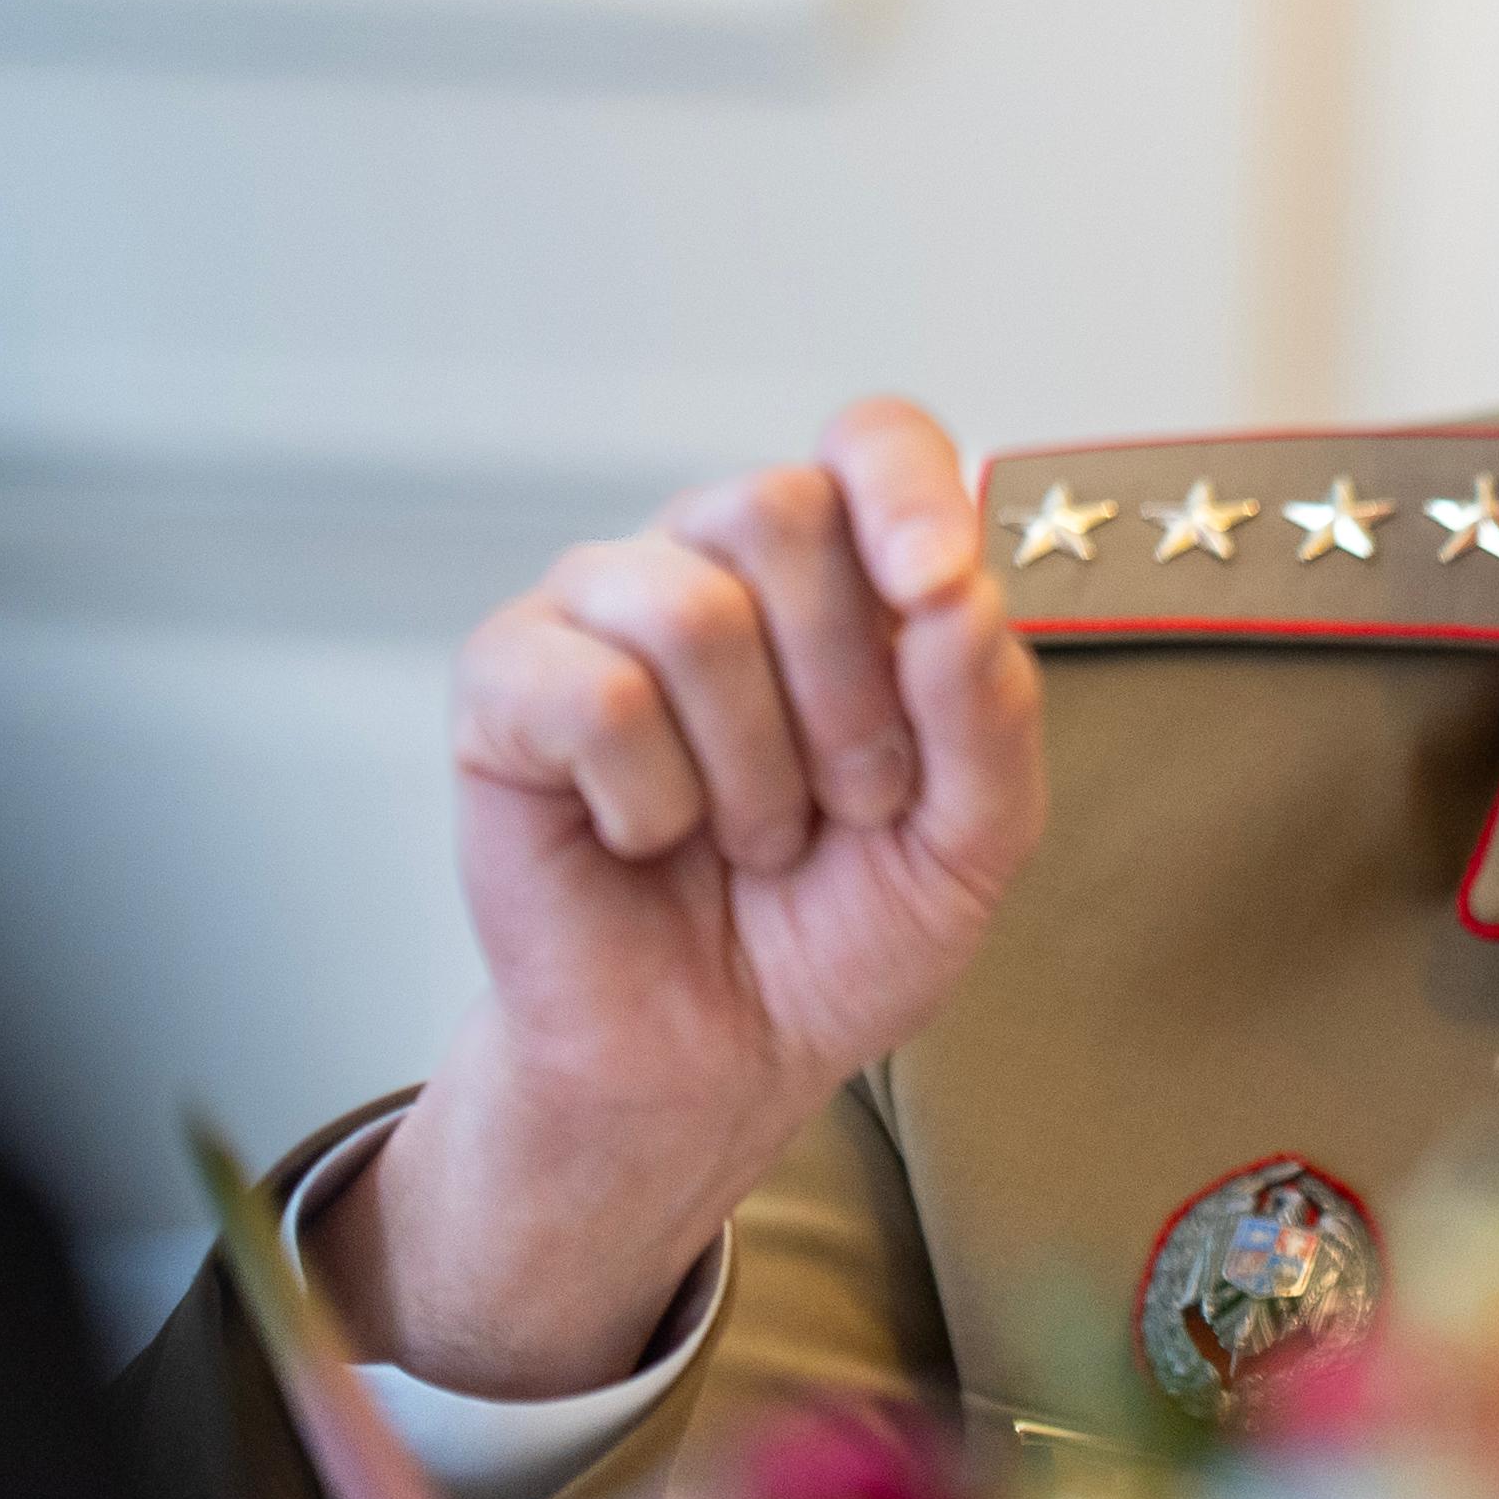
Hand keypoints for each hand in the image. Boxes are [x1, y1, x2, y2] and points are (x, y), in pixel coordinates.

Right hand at [313, 399, 1043, 1396]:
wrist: (718, 1061)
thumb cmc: (838, 934)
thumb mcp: (973, 841)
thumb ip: (992, 716)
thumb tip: (960, 594)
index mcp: (842, 570)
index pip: (871, 437)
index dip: (907, 486)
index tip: (940, 586)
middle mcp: (717, 560)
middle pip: (785, 510)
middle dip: (848, 690)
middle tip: (853, 802)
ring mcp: (602, 608)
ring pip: (690, 606)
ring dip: (754, 766)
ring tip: (754, 837)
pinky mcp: (506, 683)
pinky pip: (592, 693)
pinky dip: (648, 799)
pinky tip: (646, 838)